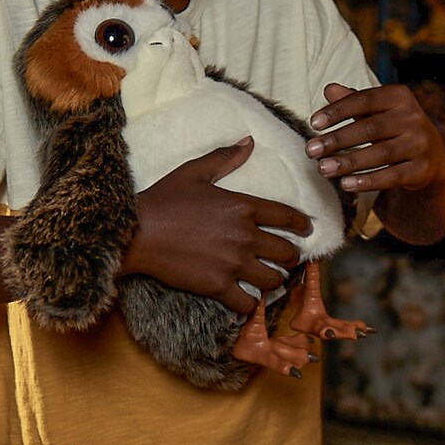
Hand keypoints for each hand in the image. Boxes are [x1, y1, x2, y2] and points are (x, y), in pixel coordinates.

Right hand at [124, 137, 311, 315]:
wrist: (137, 232)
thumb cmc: (164, 199)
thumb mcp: (194, 172)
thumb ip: (225, 158)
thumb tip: (249, 142)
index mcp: (243, 207)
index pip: (287, 217)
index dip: (302, 224)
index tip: (307, 229)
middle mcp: (245, 236)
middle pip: (286, 251)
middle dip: (292, 256)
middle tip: (289, 258)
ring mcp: (233, 264)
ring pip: (273, 279)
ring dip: (275, 279)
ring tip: (271, 278)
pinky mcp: (218, 286)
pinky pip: (248, 303)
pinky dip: (251, 303)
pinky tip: (247, 299)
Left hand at [306, 84, 444, 193]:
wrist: (430, 155)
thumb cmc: (393, 127)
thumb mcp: (375, 111)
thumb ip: (352, 100)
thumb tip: (329, 89)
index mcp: (399, 97)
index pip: (364, 100)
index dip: (338, 111)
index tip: (314, 123)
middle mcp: (413, 118)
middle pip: (370, 129)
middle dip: (338, 140)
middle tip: (311, 150)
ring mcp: (420, 144)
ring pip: (380, 154)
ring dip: (348, 162)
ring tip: (323, 168)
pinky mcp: (422, 169)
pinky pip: (391, 176)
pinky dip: (367, 181)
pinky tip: (345, 184)